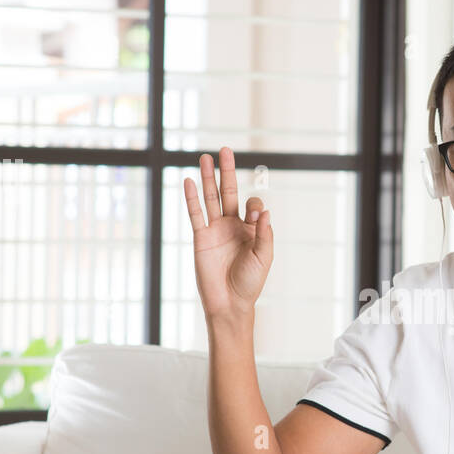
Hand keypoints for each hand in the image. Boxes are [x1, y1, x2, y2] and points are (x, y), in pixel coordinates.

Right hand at [183, 147, 272, 321]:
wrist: (229, 302)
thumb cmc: (250, 282)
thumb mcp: (264, 257)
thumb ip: (264, 234)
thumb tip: (264, 210)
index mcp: (251, 229)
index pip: (251, 205)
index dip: (253, 206)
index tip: (253, 216)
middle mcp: (233, 226)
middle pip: (229, 192)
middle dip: (228, 172)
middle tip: (225, 150)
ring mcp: (215, 230)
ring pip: (211, 198)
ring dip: (208, 178)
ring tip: (206, 157)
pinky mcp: (201, 237)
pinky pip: (195, 214)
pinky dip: (192, 198)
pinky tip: (189, 181)